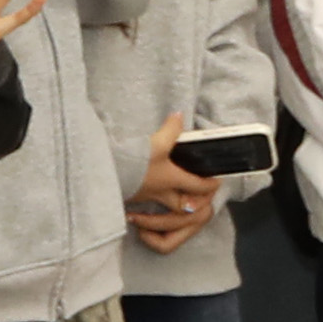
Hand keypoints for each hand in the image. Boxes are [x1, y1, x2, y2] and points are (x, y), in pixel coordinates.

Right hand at [128, 116, 223, 250]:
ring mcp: (145, 196)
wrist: (106, 171)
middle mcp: (160, 192)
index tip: (216, 182)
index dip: (210, 185)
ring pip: (164, 204)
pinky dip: (152, 196)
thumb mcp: (157, 142)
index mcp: (172, 180)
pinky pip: (146, 200)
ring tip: (175, 192)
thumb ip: (171, 129)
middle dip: (192, 203)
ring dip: (172, 201)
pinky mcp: (130, 195)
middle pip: (182, 206)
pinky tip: (150, 186)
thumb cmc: (135, 161)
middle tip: (197, 195)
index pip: (199, 187)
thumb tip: (179, 115)